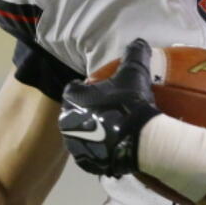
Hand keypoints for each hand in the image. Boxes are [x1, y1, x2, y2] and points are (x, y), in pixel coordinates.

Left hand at [60, 38, 160, 177]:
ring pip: (83, 133)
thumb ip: (134, 54)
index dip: (90, 88)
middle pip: (77, 111)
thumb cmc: (130, 102)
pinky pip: (91, 153)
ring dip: (95, 130)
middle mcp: (66, 122)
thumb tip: (139, 41)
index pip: (75, 88)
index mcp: (71, 98)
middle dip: (90, 110)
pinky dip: (101, 149)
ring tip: (116, 129)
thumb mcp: (134, 73)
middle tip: (113, 109)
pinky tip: (116, 145)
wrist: (138, 141)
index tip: (106, 90)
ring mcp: (74, 145)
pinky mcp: (86, 163)